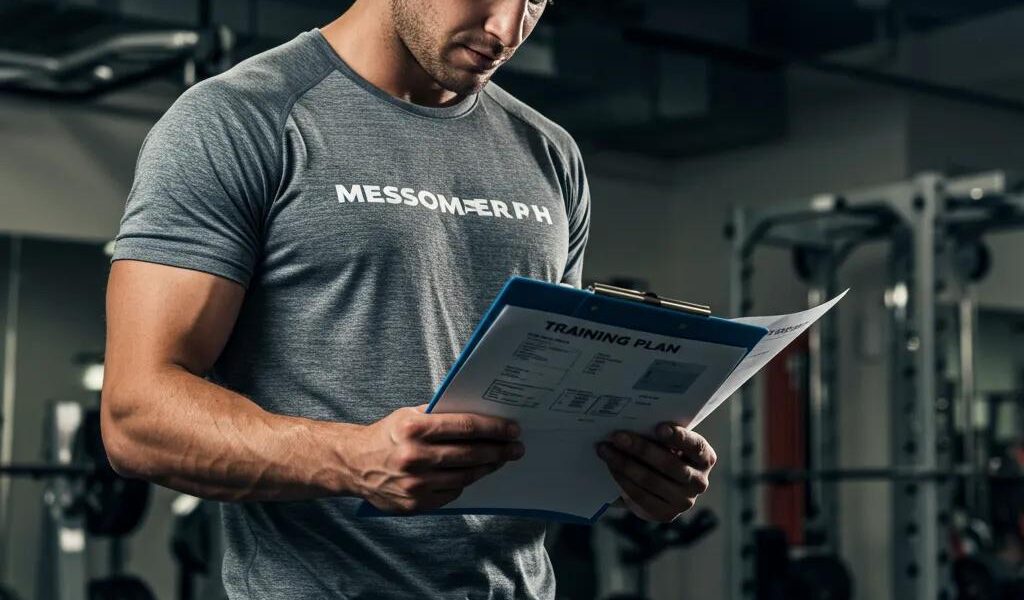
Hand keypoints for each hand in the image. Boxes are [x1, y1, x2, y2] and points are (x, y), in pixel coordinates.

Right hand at [346, 405, 523, 512]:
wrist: (354, 464)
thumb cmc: (387, 435)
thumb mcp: (408, 415)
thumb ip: (440, 415)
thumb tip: (479, 414)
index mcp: (414, 429)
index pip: (465, 427)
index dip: (494, 428)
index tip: (512, 429)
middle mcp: (415, 457)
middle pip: (470, 454)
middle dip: (499, 450)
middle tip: (516, 447)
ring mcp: (415, 484)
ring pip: (465, 476)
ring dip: (487, 467)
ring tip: (500, 460)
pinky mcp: (416, 504)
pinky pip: (452, 493)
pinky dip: (465, 483)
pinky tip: (473, 474)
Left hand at [596, 423, 715, 522]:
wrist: (661, 485)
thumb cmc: (664, 452)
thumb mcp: (668, 442)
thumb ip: (660, 434)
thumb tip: (632, 422)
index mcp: (705, 458)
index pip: (696, 447)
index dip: (679, 437)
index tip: (659, 427)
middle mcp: (699, 481)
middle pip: (669, 464)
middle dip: (640, 448)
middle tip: (617, 436)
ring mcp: (684, 501)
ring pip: (651, 481)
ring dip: (624, 463)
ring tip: (605, 450)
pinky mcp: (666, 514)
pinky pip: (641, 496)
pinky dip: (623, 479)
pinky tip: (611, 467)